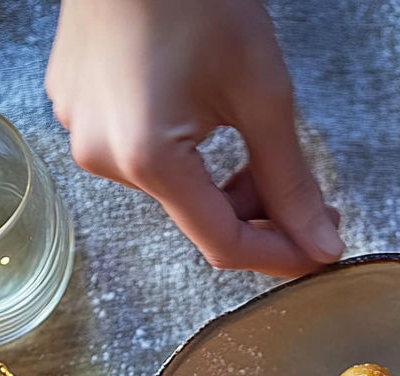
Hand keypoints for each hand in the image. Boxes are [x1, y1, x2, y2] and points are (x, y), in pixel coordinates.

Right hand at [46, 0, 343, 276]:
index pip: (224, 244)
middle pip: (200, 217)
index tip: (320, 251)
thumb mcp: (262, 94)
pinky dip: (188, 153)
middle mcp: (104, 157)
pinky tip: (209, 115)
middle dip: (259, 212)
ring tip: (259, 142)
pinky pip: (144, 154)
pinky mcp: (77, 108)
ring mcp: (83, 131)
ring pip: (175, 187)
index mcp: (147, 159)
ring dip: (224, 182)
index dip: (280, 257)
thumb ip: (292, 182)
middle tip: (309, 194)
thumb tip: (321, 245)